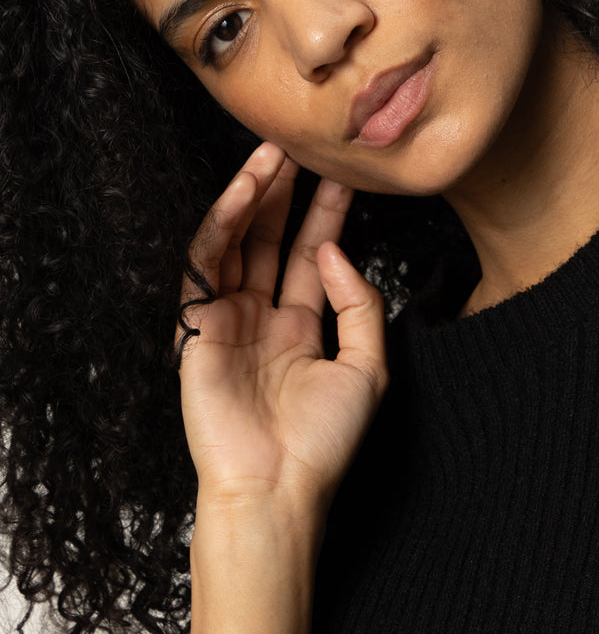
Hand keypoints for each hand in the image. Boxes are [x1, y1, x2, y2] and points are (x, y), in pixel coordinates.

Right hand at [175, 140, 388, 514]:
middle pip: (270, 241)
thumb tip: (330, 251)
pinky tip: (245, 194)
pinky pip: (205, 264)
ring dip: (252, 197)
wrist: (278, 486)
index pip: (310, 257)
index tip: (345, 177)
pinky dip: (222, 226)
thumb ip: (359, 305)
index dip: (326, 217)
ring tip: (273, 155)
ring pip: (236, 244)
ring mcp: (226, 321)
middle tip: (301, 146)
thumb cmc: (323, 442)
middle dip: (285, 194)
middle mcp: (261, 320)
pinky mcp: (196, 327)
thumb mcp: (367, 367)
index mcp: (299, 331)